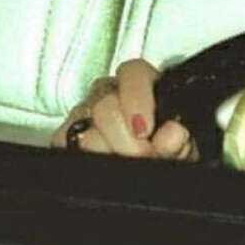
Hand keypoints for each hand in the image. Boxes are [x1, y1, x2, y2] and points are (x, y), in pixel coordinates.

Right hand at [50, 59, 198, 160]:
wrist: (150, 171)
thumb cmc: (166, 151)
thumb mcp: (180, 146)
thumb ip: (179, 140)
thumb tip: (172, 134)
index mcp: (144, 85)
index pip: (133, 72)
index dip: (137, 98)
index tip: (145, 129)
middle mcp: (111, 93)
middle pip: (105, 103)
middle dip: (124, 137)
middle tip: (142, 155)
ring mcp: (84, 113)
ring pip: (84, 127)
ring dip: (106, 151)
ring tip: (125, 162)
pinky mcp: (64, 136)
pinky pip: (64, 142)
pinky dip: (85, 158)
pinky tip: (104, 162)